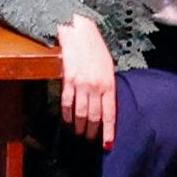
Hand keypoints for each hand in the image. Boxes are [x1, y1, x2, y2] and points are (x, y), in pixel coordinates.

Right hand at [56, 20, 117, 146]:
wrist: (79, 32)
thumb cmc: (96, 49)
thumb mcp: (108, 67)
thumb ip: (107, 86)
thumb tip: (106, 105)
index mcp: (108, 84)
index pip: (109, 114)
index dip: (108, 131)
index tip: (107, 145)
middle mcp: (96, 86)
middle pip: (94, 116)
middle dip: (93, 132)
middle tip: (91, 139)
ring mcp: (81, 84)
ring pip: (80, 113)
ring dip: (80, 126)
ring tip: (80, 133)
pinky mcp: (67, 80)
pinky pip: (67, 103)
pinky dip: (67, 115)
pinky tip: (68, 121)